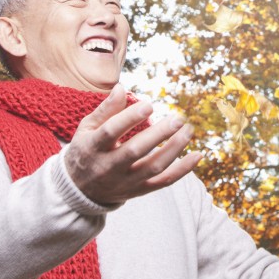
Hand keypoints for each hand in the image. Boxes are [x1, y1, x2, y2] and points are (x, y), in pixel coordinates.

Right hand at [63, 84, 200, 203]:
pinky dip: (183, 170)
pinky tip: (198, 154)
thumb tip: (120, 87)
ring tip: (188, 130)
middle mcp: (108, 167)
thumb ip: (105, 109)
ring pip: (153, 168)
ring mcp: (125, 181)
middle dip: (159, 134)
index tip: (149, 104)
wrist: (80, 190)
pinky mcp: (139, 191)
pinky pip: (164, 182)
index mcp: (92, 147)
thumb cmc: (86, 150)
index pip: (111, 132)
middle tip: (178, 118)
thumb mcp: (87, 128)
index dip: (129, 118)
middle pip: (135, 151)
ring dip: (174, 149)